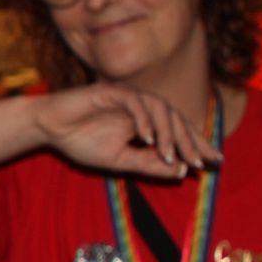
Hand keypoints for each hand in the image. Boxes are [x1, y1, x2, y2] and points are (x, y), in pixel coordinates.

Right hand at [29, 83, 220, 178]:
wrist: (49, 127)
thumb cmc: (80, 141)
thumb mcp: (119, 161)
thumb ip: (148, 164)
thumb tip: (180, 170)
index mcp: (145, 121)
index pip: (177, 130)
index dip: (196, 144)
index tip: (213, 162)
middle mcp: (140, 107)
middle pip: (175, 118)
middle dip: (190, 140)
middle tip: (199, 160)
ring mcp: (127, 97)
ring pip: (159, 108)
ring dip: (167, 132)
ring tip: (168, 153)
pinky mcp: (110, 91)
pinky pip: (135, 102)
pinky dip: (143, 119)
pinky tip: (146, 139)